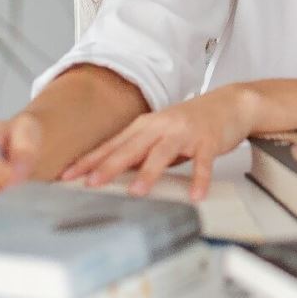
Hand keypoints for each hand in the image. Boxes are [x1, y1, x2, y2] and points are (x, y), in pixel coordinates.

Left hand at [59, 85, 258, 200]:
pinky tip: (195, 194)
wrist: (228, 104)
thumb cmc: (191, 121)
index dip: (90, 160)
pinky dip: (199, 179)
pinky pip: (202, 162)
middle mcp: (161, 127)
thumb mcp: (159, 133)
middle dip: (109, 166)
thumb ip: (137, 151)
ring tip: (137, 192)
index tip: (68, 175)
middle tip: (91, 183)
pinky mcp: (208, 141)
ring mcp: (184, 133)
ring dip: (149, 172)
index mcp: (145, 126)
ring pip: (163, 153)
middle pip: (131, 148)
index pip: (112, 145)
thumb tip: (109, 172)